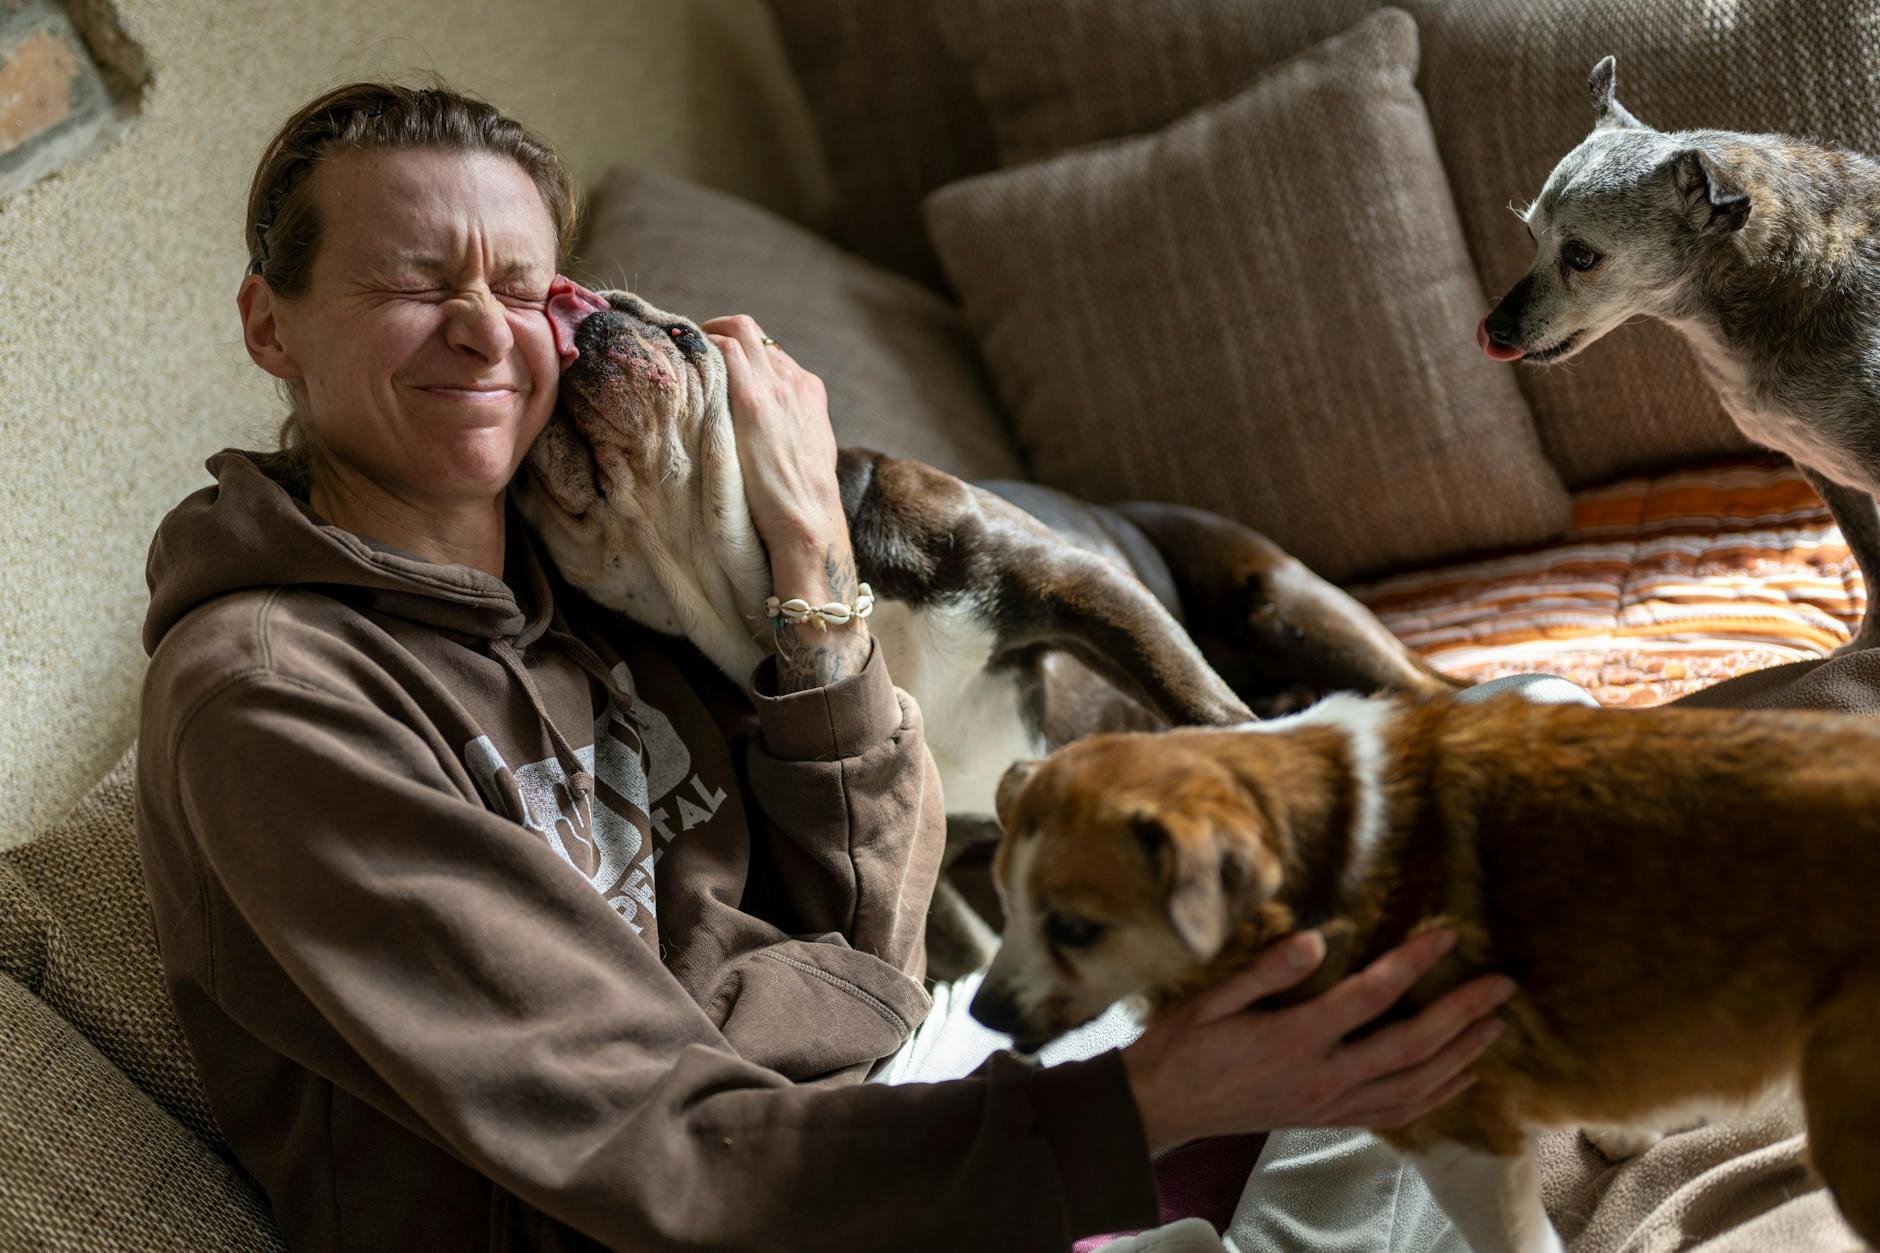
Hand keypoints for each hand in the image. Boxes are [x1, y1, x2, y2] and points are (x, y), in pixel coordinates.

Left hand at [700, 315, 853, 601]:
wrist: (808, 522)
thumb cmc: (799, 502)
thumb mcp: (803, 455)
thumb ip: (786, 431)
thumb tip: (760, 435)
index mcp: (809, 392)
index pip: (770, 354)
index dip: (740, 355)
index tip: (714, 366)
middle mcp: (795, 381)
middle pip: (753, 334)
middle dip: (720, 333)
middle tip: (690, 350)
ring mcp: (776, 388)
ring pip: (739, 331)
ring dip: (707, 333)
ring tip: (681, 350)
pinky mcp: (754, 402)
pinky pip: (726, 349)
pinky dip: (703, 344)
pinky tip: (682, 358)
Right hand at [1121, 929, 1515, 1151]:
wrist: (1161, 1108)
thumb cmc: (1181, 1046)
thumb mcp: (1211, 1000)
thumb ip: (1265, 972)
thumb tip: (1317, 940)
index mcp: (1296, 1039)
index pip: (1371, 995)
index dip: (1415, 963)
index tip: (1450, 936)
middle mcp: (1324, 1077)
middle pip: (1411, 1046)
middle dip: (1463, 1014)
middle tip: (1503, 985)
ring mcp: (1330, 1104)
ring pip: (1414, 1085)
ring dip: (1461, 1056)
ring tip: (1495, 1028)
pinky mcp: (1328, 1119)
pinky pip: (1396, 1113)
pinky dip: (1435, 1096)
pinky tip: (1459, 1079)